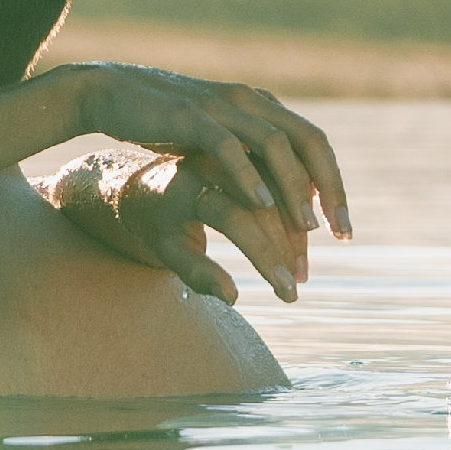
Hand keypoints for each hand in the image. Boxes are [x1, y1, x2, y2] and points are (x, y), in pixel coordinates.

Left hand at [44, 153, 312, 302]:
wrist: (146, 183)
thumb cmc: (157, 225)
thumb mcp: (167, 251)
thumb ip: (196, 274)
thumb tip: (233, 297)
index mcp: (187, 187)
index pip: (236, 219)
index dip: (264, 255)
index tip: (285, 290)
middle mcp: (213, 163)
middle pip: (265, 203)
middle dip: (288, 247)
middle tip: (297, 283)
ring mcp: (234, 154)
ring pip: (281, 188)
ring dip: (299, 230)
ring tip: (301, 272)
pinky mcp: (248, 152)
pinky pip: (284, 176)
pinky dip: (300, 206)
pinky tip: (304, 239)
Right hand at [50, 60, 351, 248]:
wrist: (107, 91)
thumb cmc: (160, 120)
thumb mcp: (213, 135)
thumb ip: (244, 152)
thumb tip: (276, 187)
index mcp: (258, 105)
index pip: (313, 142)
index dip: (333, 184)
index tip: (342, 229)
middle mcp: (248, 101)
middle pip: (308, 141)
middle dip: (330, 189)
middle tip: (341, 234)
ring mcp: (220, 106)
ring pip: (275, 144)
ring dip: (295, 187)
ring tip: (306, 228)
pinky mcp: (189, 116)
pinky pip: (227, 146)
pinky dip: (247, 175)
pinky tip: (260, 205)